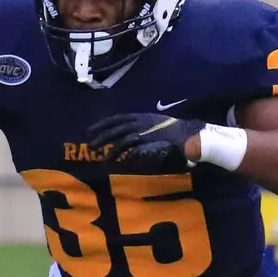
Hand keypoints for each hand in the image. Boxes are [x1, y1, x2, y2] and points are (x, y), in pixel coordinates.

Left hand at [86, 113, 204, 171]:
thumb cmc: (175, 132)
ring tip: (99, 155)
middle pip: (116, 126)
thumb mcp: (157, 126)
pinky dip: (119, 152)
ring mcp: (142, 129)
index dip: (105, 122)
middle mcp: (140, 121)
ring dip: (108, 146)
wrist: (188, 134)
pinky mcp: (144, 138)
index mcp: (142, 116)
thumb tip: (134, 138)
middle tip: (89, 141)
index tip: (92, 128)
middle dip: (101, 133)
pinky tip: (113, 159)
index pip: (119, 117)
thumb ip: (144, 129)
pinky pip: (127, 145)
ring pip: (119, 136)